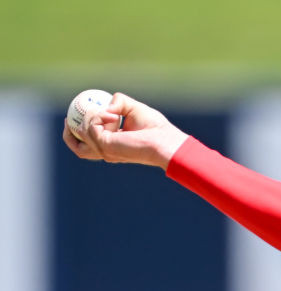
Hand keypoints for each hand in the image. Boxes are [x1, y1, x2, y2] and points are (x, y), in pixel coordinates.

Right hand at [62, 92, 188, 169]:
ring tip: (112, 113)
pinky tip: (113, 115)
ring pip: (82, 133)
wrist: (165, 141)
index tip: (74, 116)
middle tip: (69, 117)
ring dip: (91, 117)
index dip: (78, 131)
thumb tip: (107, 106)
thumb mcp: (133, 108)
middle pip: (78, 149)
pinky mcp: (105, 146)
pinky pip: (91, 127)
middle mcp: (107, 152)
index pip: (90, 144)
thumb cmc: (155, 128)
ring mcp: (105, 151)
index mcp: (113, 145)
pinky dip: (98, 116)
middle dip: (69, 134)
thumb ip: (119, 102)